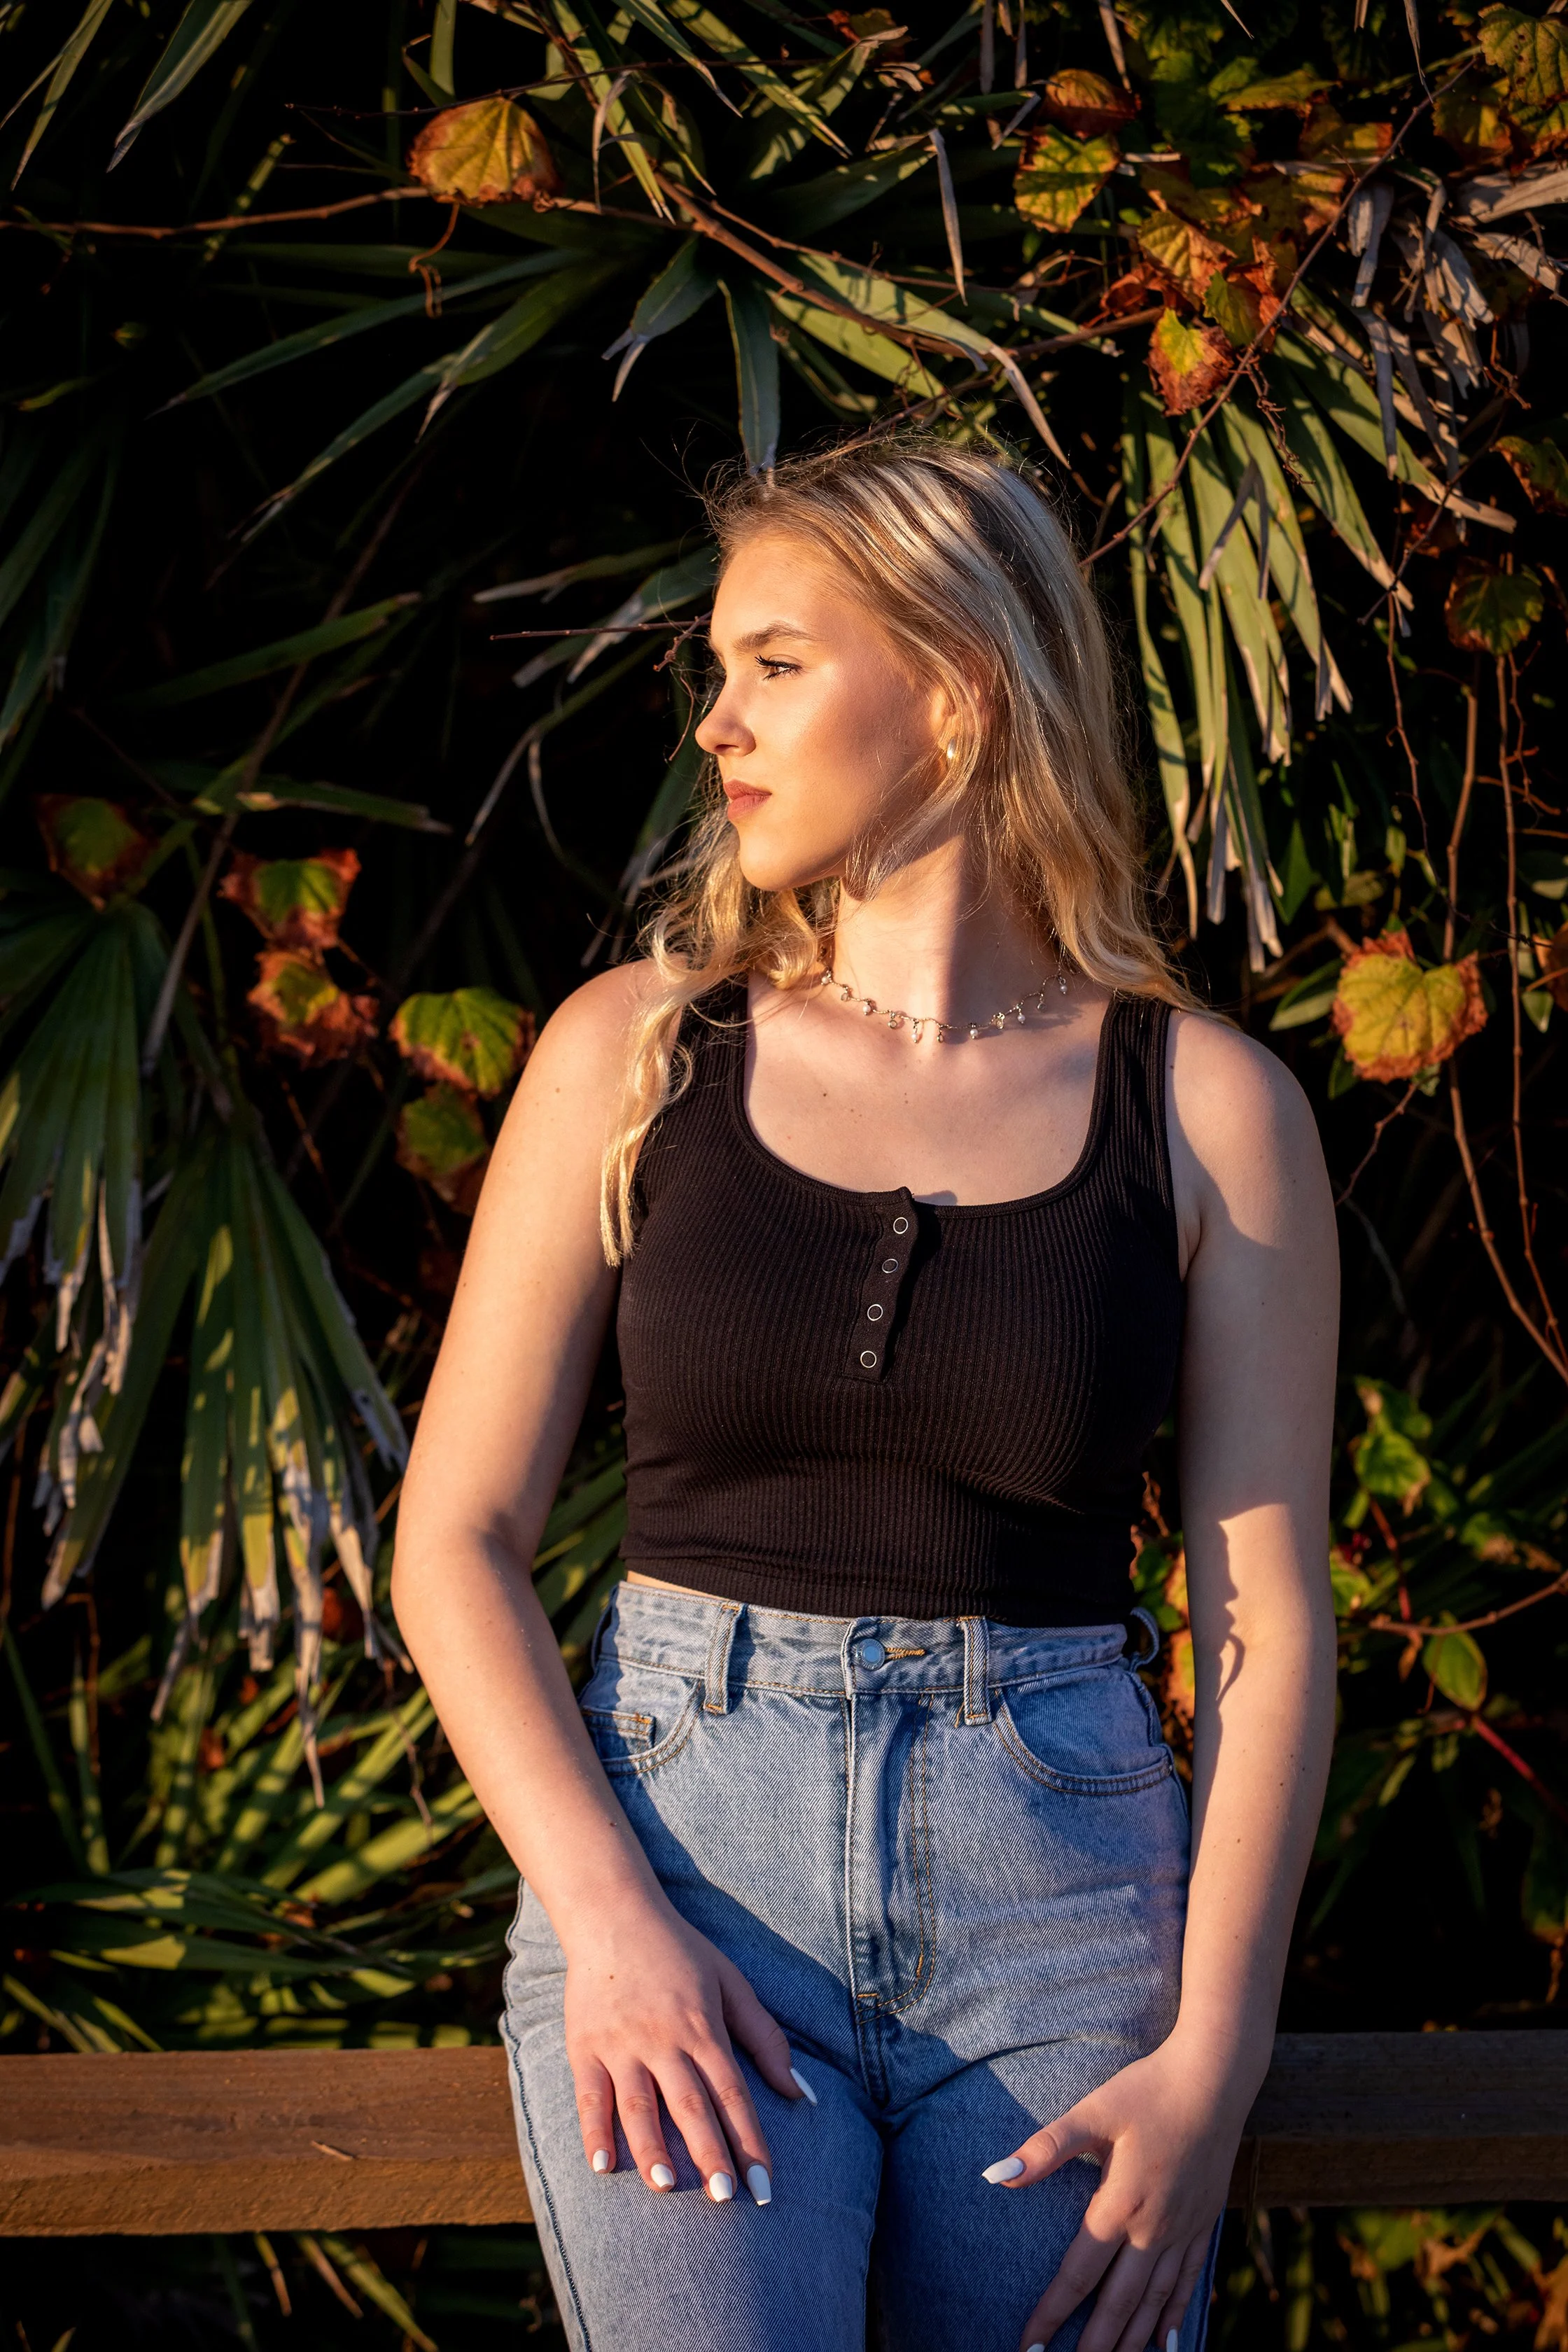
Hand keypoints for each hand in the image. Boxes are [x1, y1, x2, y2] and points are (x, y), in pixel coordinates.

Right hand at [562, 1894, 809, 2205]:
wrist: (612, 1915)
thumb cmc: (680, 1951)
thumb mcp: (731, 1983)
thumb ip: (766, 2037)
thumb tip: (801, 2092)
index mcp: (702, 2026)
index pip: (732, 2092)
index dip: (750, 2139)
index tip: (765, 2183)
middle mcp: (663, 2038)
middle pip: (690, 2103)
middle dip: (709, 2152)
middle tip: (725, 2196)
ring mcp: (621, 2044)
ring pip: (638, 2104)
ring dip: (652, 2147)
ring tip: (666, 2186)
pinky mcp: (584, 2046)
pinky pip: (590, 2095)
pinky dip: (593, 2131)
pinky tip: (602, 2165)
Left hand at [983, 2038, 1244, 2351]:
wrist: (1217, 2076)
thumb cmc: (1149, 2089)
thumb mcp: (1093, 2111)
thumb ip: (1047, 2149)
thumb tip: (998, 2175)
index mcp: (1121, 2203)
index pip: (1079, 2274)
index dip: (1051, 2313)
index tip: (1028, 2346)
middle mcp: (1154, 2227)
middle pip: (1119, 2303)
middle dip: (1093, 2346)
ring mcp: (1184, 2228)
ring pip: (1155, 2301)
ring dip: (1132, 2341)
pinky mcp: (1205, 2220)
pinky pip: (1188, 2281)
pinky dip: (1175, 2316)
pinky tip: (1167, 2344)